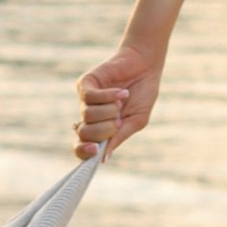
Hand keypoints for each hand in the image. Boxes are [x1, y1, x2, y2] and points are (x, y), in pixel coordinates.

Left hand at [74, 41, 163, 158]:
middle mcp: (90, 117)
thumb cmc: (142, 95)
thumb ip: (119, 137)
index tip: (95, 150)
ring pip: (87, 116)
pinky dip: (108, 96)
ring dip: (109, 112)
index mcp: (100, 130)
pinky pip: (89, 97)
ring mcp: (86, 101)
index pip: (81, 147)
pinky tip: (121, 93)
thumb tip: (103, 158)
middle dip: (104, 131)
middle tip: (118, 120)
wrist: (146, 67)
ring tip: (121, 103)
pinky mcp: (86, 84)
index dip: (84, 152)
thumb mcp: (136, 120)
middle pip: (84, 134)